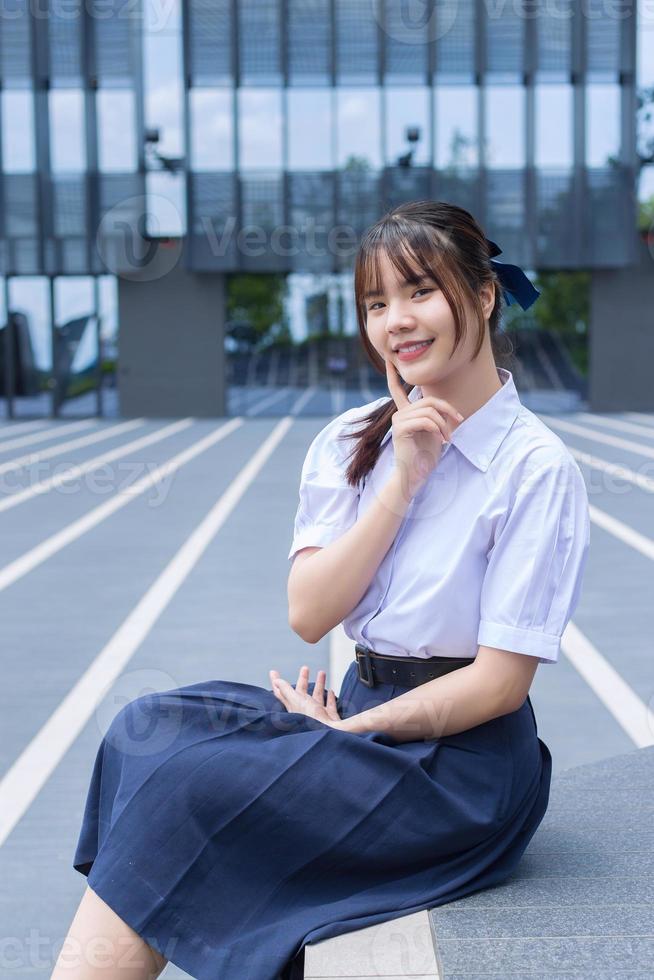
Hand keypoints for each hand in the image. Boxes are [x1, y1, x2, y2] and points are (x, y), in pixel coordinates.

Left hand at [269, 665, 343, 729]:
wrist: (331, 734)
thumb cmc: (312, 720)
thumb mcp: (297, 701)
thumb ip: (286, 691)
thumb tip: (276, 681)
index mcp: (294, 707)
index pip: (282, 693)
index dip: (277, 682)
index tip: (273, 672)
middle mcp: (304, 710)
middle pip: (302, 692)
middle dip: (303, 679)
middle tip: (305, 668)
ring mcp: (317, 715)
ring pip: (317, 697)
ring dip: (319, 685)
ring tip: (321, 673)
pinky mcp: (329, 718)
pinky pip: (328, 706)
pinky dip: (329, 698)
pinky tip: (331, 691)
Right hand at [385, 357, 463, 498]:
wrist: (415, 475)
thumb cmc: (425, 456)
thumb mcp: (434, 432)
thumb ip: (435, 417)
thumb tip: (448, 409)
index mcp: (405, 413)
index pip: (397, 390)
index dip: (393, 375)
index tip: (389, 360)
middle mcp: (399, 414)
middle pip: (428, 401)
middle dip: (447, 410)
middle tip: (457, 424)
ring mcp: (398, 421)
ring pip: (428, 411)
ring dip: (444, 424)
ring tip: (448, 438)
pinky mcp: (400, 429)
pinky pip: (424, 420)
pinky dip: (437, 429)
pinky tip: (441, 439)